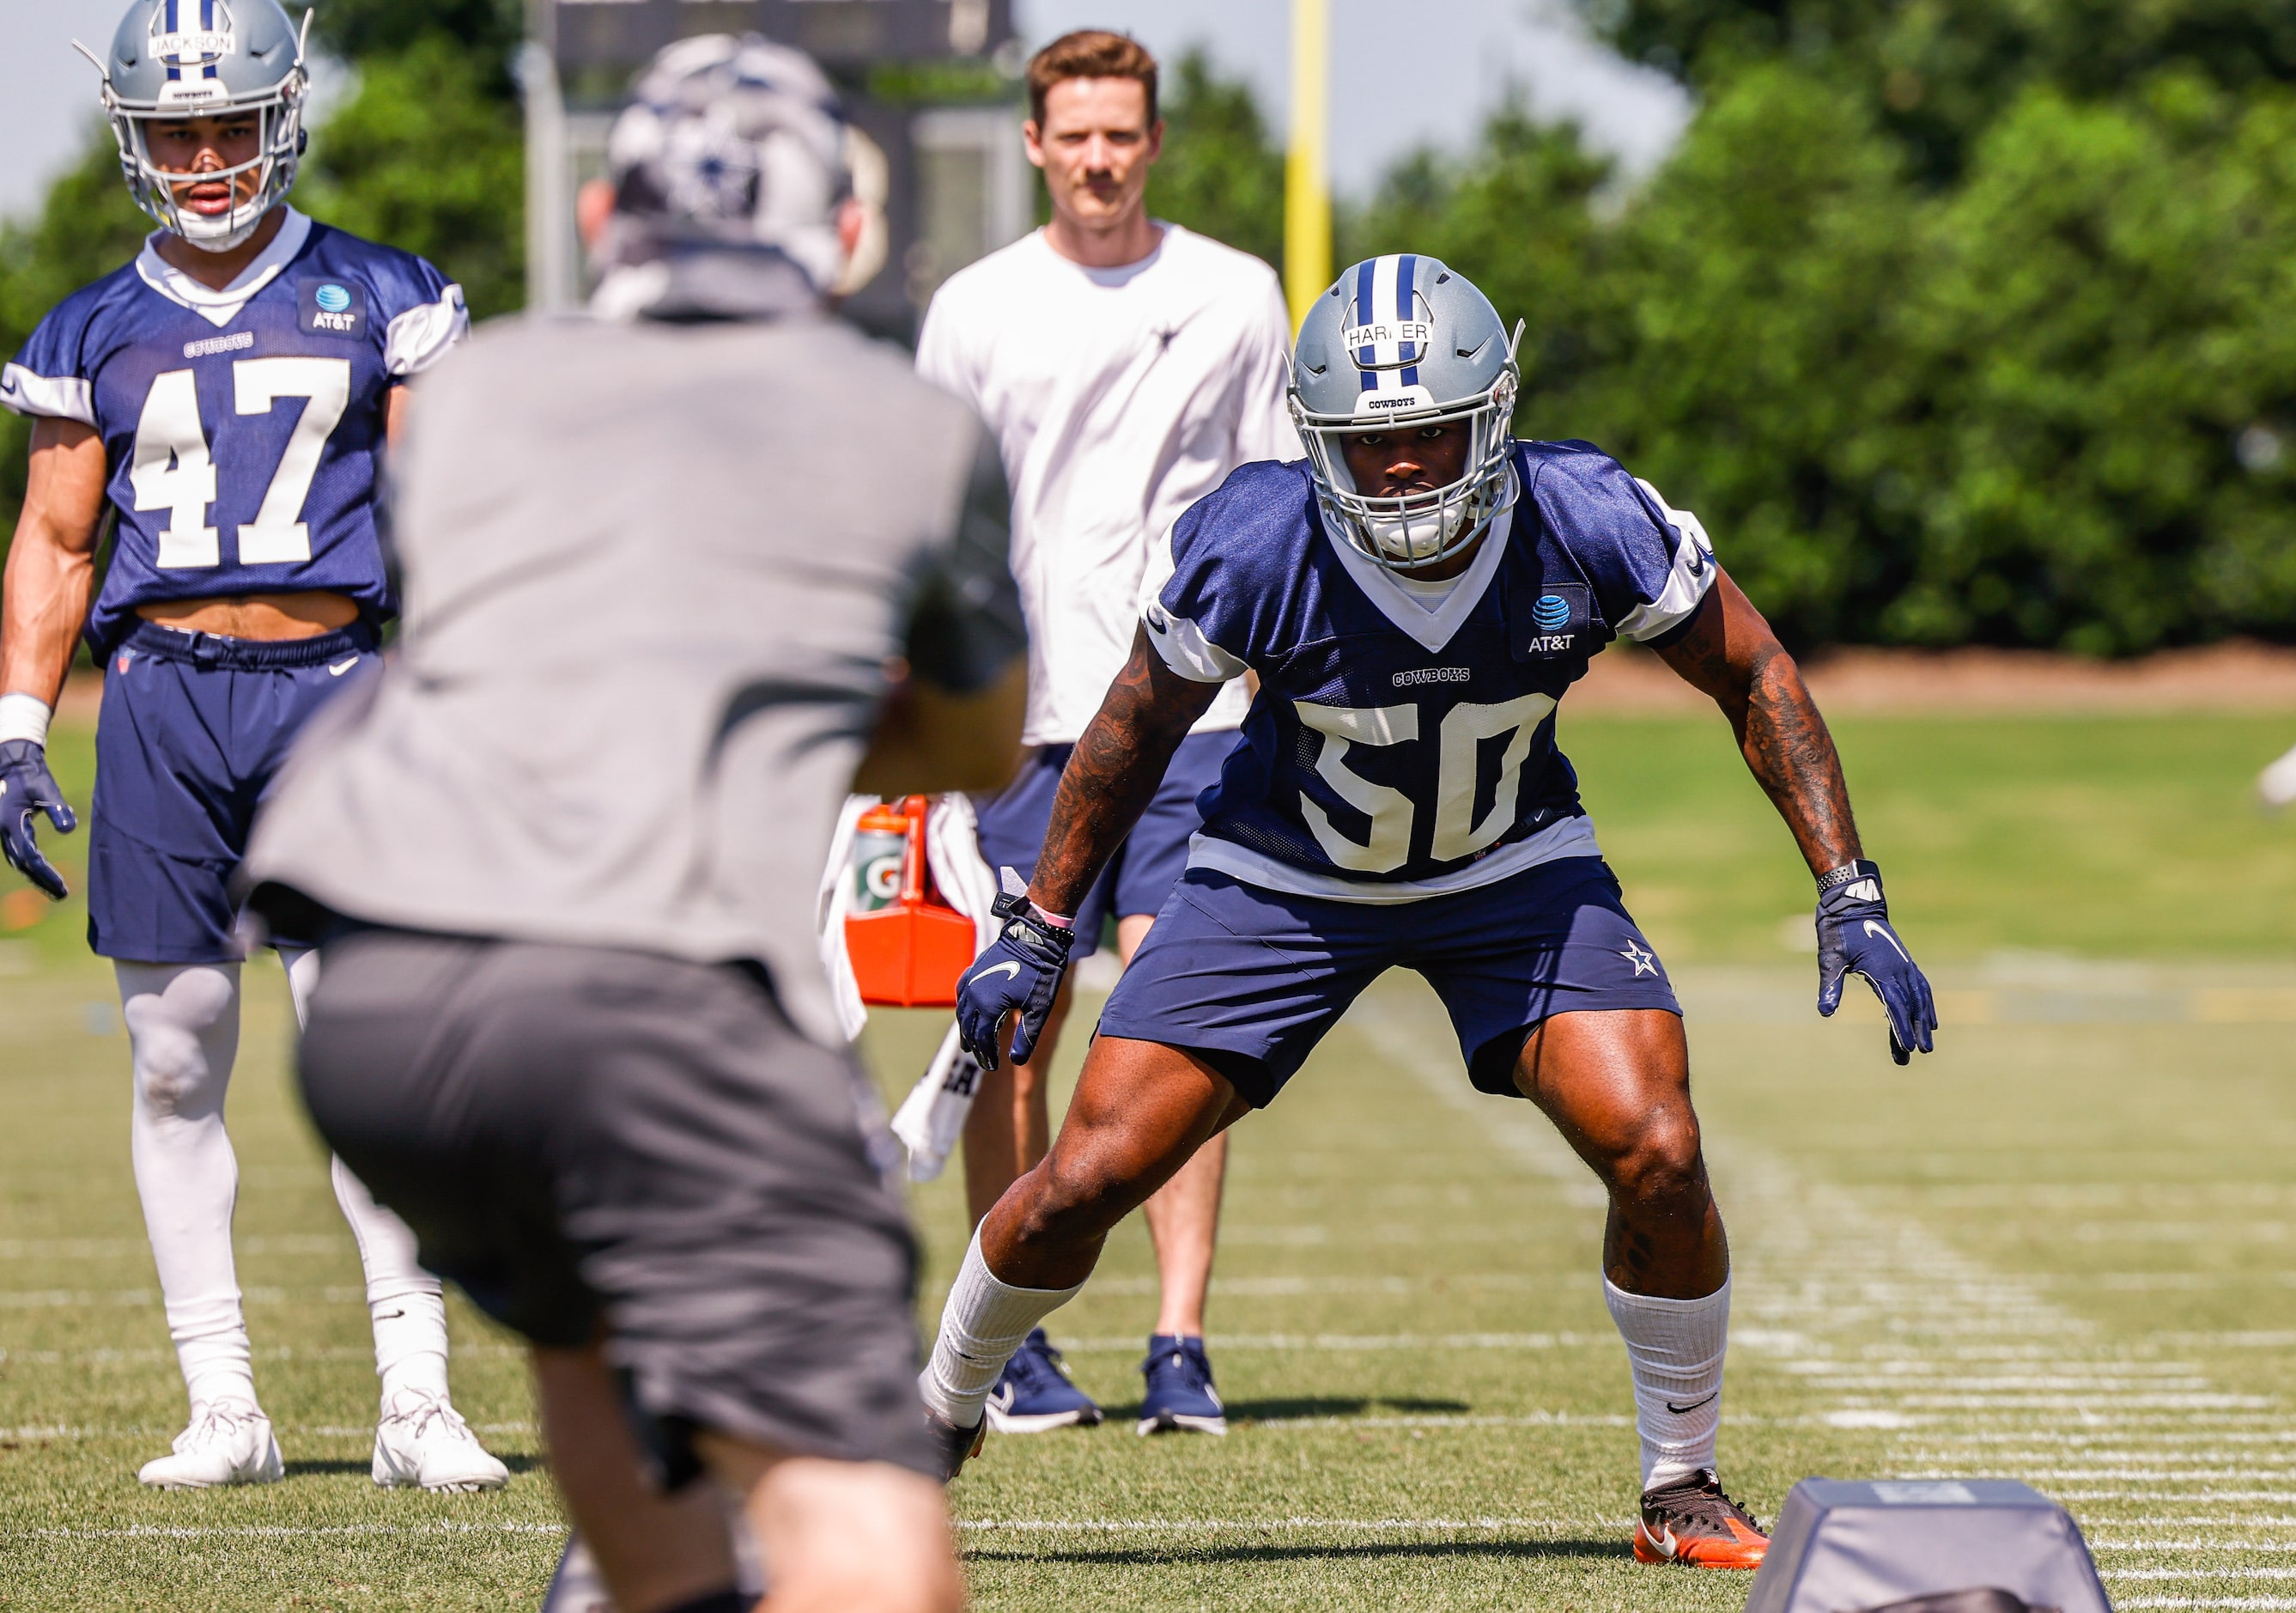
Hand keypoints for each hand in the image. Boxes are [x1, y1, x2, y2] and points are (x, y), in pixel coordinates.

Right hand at [0, 739, 76, 900]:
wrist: (11, 763)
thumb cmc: (30, 775)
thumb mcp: (46, 788)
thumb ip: (58, 808)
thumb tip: (68, 830)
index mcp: (11, 822)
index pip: (30, 856)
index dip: (46, 873)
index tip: (63, 888)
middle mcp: (3, 830)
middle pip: (22, 864)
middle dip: (42, 880)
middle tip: (62, 895)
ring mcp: (3, 831)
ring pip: (17, 861)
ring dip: (35, 876)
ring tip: (55, 891)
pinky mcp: (7, 830)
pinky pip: (17, 853)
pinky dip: (30, 866)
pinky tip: (43, 875)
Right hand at [954, 878, 1076, 1071]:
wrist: (1035, 937)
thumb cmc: (1040, 972)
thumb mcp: (1038, 1009)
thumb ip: (1027, 1037)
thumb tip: (1016, 1062)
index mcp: (987, 1006)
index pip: (982, 1039)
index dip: (987, 1055)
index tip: (993, 1066)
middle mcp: (973, 994)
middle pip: (969, 1028)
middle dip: (976, 1046)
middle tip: (983, 1059)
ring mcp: (971, 980)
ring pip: (962, 1011)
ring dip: (966, 1029)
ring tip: (970, 1043)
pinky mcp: (974, 970)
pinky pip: (961, 993)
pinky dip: (963, 1007)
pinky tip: (966, 1011)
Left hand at [1815, 860, 1935, 1065]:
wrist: (1853, 904)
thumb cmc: (1838, 931)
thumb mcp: (1830, 957)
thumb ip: (1830, 985)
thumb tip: (1825, 1012)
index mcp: (1882, 971)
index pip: (1895, 1006)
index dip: (1901, 1028)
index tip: (1906, 1049)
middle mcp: (1899, 969)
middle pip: (1911, 1006)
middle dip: (1915, 1031)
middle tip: (1919, 1054)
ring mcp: (1905, 964)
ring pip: (1920, 998)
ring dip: (1924, 1020)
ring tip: (1927, 1043)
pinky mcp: (1904, 961)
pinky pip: (1921, 986)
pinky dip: (1927, 1003)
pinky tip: (1929, 1017)